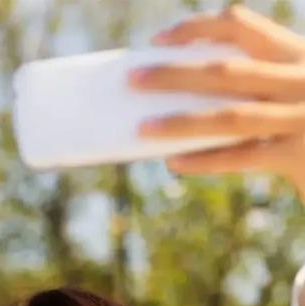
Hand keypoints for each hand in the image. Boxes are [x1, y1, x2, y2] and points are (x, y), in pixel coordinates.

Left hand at [130, 5, 304, 198]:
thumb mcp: (298, 87)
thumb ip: (259, 83)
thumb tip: (185, 90)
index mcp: (298, 55)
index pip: (242, 27)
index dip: (198, 29)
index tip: (158, 40)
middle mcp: (301, 80)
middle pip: (226, 71)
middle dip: (175, 74)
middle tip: (132, 80)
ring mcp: (302, 117)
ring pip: (230, 116)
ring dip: (181, 122)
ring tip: (142, 129)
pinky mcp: (300, 155)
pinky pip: (243, 157)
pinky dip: (206, 159)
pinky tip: (175, 162)